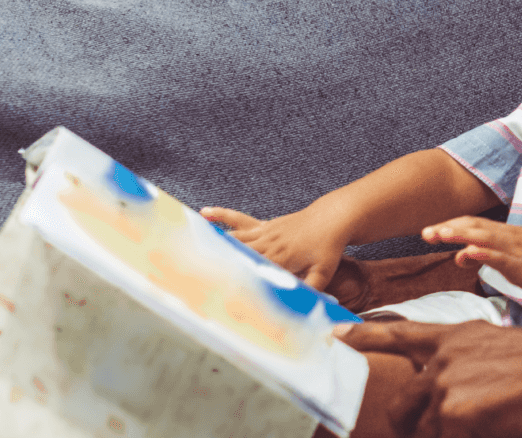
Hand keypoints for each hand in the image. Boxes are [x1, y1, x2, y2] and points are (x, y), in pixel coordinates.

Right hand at [201, 205, 349, 289]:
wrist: (334, 218)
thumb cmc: (329, 246)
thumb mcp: (324, 272)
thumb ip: (314, 290)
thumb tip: (309, 309)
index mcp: (279, 259)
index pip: (253, 274)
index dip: (235, 284)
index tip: (217, 294)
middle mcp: (268, 245)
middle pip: (237, 257)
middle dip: (215, 265)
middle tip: (190, 274)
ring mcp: (265, 232)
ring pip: (234, 239)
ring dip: (212, 243)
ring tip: (187, 249)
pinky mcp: (265, 224)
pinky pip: (239, 220)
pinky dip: (222, 216)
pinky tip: (205, 213)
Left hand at [334, 320, 521, 437]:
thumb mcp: (494, 347)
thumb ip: (464, 362)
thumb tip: (449, 386)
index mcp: (453, 337)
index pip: (399, 334)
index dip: (363, 336)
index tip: (333, 334)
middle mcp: (441, 360)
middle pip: (404, 404)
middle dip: (412, 424)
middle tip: (432, 427)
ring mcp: (443, 388)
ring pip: (423, 428)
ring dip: (445, 432)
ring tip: (478, 422)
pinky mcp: (451, 415)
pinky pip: (443, 437)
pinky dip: (464, 437)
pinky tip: (490, 428)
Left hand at [422, 217, 521, 295]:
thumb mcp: (507, 259)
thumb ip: (483, 255)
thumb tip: (460, 255)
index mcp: (502, 234)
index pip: (471, 225)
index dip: (449, 226)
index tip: (428, 232)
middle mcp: (506, 237)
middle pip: (474, 228)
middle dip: (448, 229)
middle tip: (424, 233)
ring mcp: (515, 249)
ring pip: (485, 238)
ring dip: (462, 235)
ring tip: (441, 234)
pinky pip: (501, 257)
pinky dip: (484, 253)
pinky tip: (470, 252)